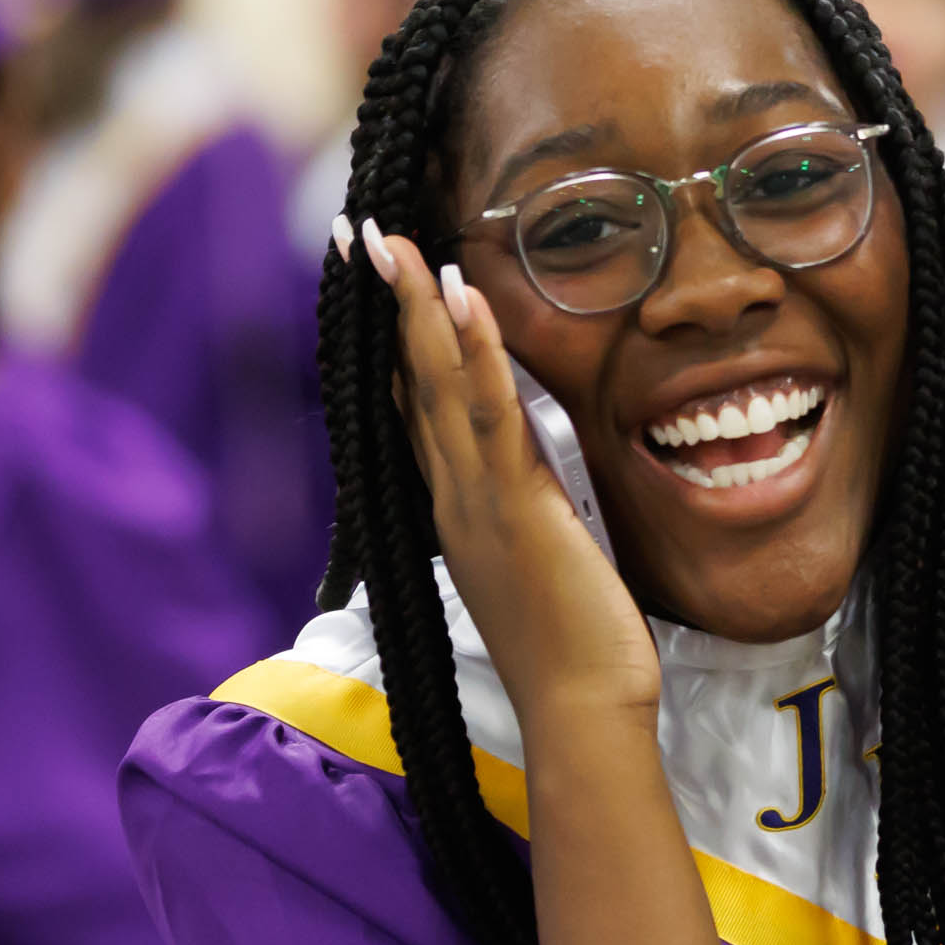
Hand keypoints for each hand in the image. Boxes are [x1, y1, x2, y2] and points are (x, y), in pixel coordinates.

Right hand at [355, 217, 662, 720]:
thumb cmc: (573, 651)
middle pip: (410, 384)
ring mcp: (477, 500)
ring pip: (437, 386)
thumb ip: (527, 515)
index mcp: (458, 512)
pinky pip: (490, 413)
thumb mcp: (542, 566)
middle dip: (386, 306)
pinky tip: (460, 297)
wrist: (581, 710)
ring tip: (394, 240)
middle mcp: (453, 499)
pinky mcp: (515, 505)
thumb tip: (529, 478)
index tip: (379, 287)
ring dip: (415, 308)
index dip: (395, 346)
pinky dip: (474, 351)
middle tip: (363, 234)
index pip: (415, 411)